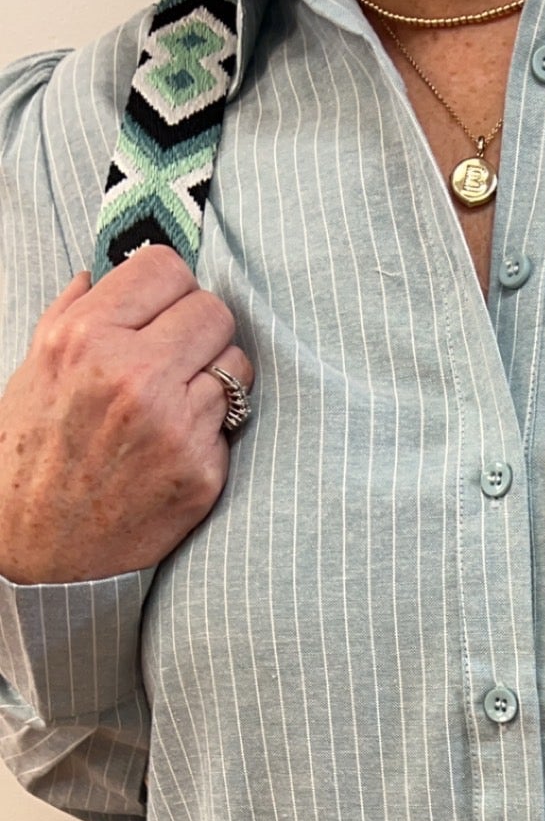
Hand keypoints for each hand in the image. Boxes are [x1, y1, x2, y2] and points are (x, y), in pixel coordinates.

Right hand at [0, 242, 253, 585]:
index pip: (168, 268)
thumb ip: (72, 314)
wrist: (40, 553)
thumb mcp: (34, 371)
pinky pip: (233, 421)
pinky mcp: (201, 470)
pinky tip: (178, 444)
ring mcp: (173, 424)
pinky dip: (213, 427)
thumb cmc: (32, 459)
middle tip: (179, 356)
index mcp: (87, 337)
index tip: (162, 310)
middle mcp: (133, 374)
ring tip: (179, 401)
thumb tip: (102, 273)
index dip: (169, 289)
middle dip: (199, 330)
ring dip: (215, 377)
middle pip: (214, 311)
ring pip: (235, 365)